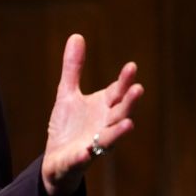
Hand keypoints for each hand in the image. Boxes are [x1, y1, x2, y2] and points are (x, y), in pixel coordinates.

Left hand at [41, 34, 142, 195]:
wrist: (58, 159)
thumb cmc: (69, 125)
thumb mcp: (68, 93)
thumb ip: (73, 68)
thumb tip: (76, 35)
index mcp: (102, 108)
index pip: (116, 92)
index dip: (124, 81)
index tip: (131, 66)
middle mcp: (104, 125)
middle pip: (119, 112)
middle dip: (129, 102)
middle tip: (138, 89)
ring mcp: (94, 144)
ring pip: (110, 138)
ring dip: (119, 131)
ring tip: (129, 123)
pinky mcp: (78, 160)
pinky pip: (82, 158)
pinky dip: (85, 155)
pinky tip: (86, 151)